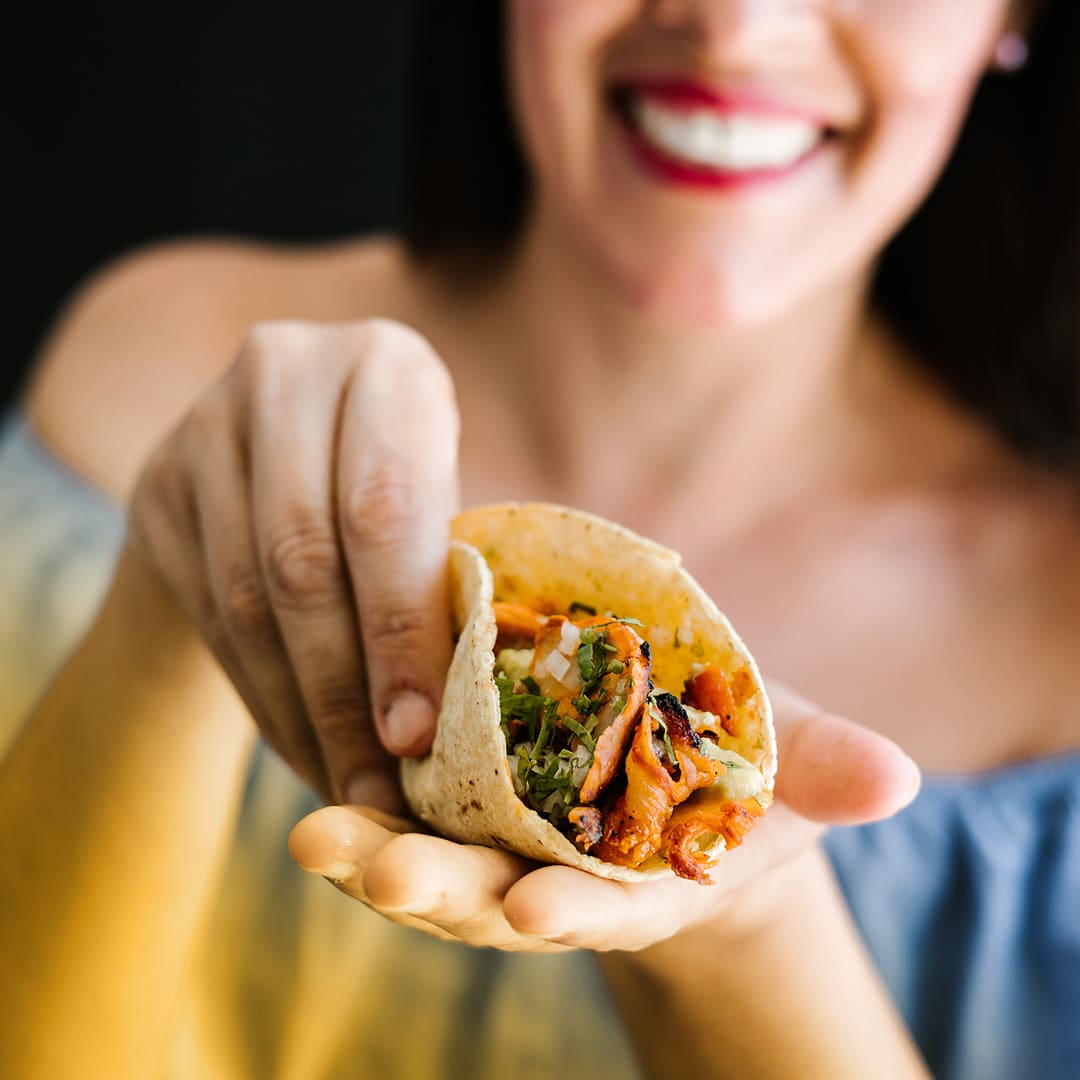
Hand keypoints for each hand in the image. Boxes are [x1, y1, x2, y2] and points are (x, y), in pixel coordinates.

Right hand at [128, 319, 459, 810]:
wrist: (276, 455)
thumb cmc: (399, 484)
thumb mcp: (441, 498)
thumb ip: (450, 574)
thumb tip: (471, 723)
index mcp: (385, 364)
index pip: (386, 506)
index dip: (401, 630)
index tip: (421, 736)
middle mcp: (285, 376)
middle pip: (304, 558)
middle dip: (347, 691)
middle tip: (382, 789)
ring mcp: (204, 430)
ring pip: (247, 601)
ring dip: (303, 715)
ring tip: (351, 790)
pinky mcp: (157, 489)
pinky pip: (209, 620)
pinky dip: (266, 701)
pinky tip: (307, 751)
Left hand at [287, 683, 920, 951]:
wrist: (679, 768)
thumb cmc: (740, 770)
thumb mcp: (788, 763)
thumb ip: (827, 768)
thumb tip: (898, 776)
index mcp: (639, 878)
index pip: (604, 907)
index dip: (574, 910)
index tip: (536, 908)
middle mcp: (556, 871)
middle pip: (491, 895)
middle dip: (440, 891)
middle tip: (382, 874)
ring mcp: (501, 839)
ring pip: (432, 860)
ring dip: (373, 853)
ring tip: (316, 834)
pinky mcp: (463, 794)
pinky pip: (407, 804)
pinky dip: (367, 797)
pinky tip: (323, 775)